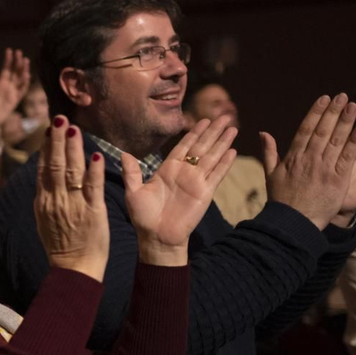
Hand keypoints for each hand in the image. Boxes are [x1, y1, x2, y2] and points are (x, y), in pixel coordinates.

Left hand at [0, 48, 30, 146]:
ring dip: (23, 70)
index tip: (10, 50)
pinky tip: (27, 76)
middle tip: (20, 52)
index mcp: (0, 83)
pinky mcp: (15, 101)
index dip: (8, 60)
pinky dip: (25, 84)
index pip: (6, 69)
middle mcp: (7, 86)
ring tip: (25, 61)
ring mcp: (12, 93)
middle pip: (15, 72)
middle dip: (18, 62)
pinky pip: (21, 91)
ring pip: (20, 79)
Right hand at [34, 117, 108, 280]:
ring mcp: (73, 206)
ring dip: (73, 148)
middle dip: (57, 140)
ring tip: (73, 128)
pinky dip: (93, 171)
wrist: (73, 269)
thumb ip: (46, 196)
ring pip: (71, 171)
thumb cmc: (61, 245)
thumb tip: (44, 175)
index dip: (47, 147)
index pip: (44, 168)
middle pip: (55, 164)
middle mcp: (55, 200)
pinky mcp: (92, 212)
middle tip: (59, 118)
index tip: (50, 128)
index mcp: (43, 201)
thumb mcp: (44, 219)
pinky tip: (96, 155)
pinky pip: (92, 188)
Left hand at [124, 116, 237, 261]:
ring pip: (212, 157)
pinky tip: (233, 150)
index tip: (204, 120)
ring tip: (232, 128)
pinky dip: (225, 163)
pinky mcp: (205, 193)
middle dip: (213, 132)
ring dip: (222, 142)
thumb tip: (123, 154)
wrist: (156, 238)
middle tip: (224, 116)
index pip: (184, 146)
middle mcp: (184, 173)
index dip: (194, 133)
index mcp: (168, 169)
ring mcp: (196, 182)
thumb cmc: (143, 217)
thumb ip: (131, 172)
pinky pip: (217, 174)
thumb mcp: (133, 192)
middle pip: (202, 147)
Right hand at [261, 94, 355, 228]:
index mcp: (293, 157)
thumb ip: (269, 152)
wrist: (293, 223)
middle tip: (342, 96)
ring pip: (336, 140)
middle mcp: (308, 159)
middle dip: (333, 111)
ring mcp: (323, 168)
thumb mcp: (271, 175)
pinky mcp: (337, 179)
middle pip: (322, 130)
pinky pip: (347, 157)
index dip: (316, 112)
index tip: (324, 99)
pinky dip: (354, 142)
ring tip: (354, 105)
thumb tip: (263, 133)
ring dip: (345, 121)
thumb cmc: (282, 201)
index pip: (306, 129)